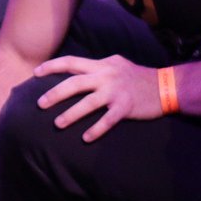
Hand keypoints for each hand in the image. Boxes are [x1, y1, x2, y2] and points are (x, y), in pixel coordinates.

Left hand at [36, 54, 162, 142]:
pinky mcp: (126, 107)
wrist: (165, 86)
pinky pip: (107, 120)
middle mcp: (106, 76)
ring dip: (71, 114)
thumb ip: (97, 67)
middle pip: (74, 83)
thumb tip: (76, 70)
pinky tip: (86, 138)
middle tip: (40, 104)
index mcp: (101, 65)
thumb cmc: (137, 76)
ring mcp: (115, 92)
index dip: (52, 66)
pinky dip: (96, 130)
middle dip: (55, 93)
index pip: (71, 62)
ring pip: (87, 103)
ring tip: (58, 124)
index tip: (35, 73)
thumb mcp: (116, 64)